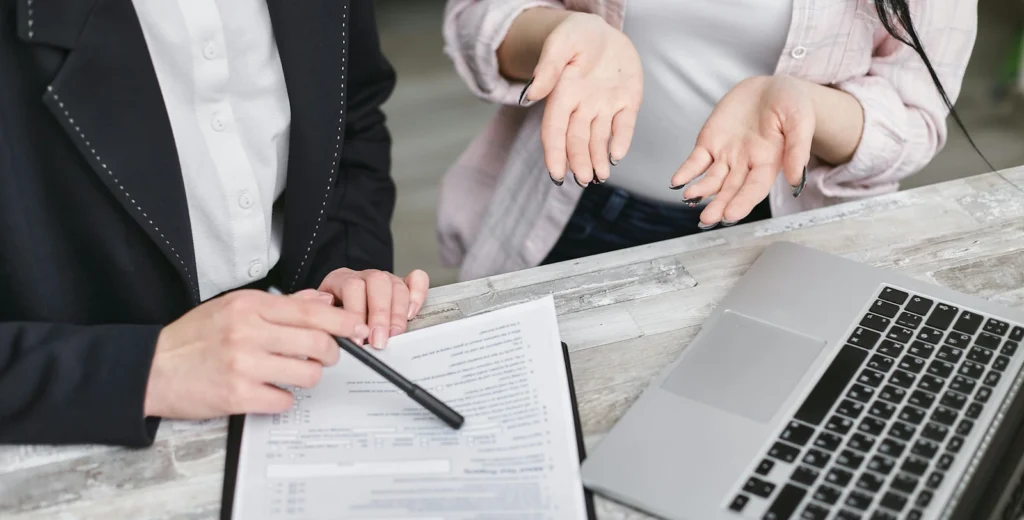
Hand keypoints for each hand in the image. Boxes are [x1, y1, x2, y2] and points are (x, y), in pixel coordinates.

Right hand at [144, 290, 368, 418]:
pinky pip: (284, 400)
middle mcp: (248, 332)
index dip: (342, 321)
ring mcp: (243, 365)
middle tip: (323, 356)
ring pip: (307, 374)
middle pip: (317, 343)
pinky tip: (269, 391)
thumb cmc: (194, 337)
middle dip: (330, 353)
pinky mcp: (237, 396)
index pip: (310, 311)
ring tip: (292, 374)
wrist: (150, 368)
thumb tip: (322, 301)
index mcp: (249, 306)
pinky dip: (283, 398)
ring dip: (308, 377)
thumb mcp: (233, 307)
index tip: (356, 328)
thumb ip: (280, 305)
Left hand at [317, 268, 429, 349]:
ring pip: (397, 285)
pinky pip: (417, 279)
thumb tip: (336, 335)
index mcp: (341, 279)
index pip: (352, 287)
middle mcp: (365, 276)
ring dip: (397, 313)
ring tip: (394, 335)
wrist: (338, 302)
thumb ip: (327, 321)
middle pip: (377, 284)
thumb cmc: (331, 314)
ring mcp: (386, 278)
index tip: (357, 339)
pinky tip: (412, 313)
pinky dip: (418, 295)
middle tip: (379, 341)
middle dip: (380, 315)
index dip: (356, 314)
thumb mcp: (322, 316)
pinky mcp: (403, 283)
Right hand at [521, 12, 642, 186]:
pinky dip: (621, 141)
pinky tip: (617, 156)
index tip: (556, 174)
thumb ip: (548, 68)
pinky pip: (624, 125)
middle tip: (584, 180)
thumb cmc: (576, 35)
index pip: (555, 130)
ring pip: (599, 139)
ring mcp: (605, 106)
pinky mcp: (628, 102)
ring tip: (599, 177)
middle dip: (579, 162)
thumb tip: (530, 95)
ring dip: (598, 160)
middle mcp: (582, 106)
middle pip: (577, 140)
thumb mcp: (561, 44)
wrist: (604, 30)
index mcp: (563, 94)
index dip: (555, 153)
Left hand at [671, 76, 814, 226]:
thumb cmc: (791, 104)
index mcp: (769, 162)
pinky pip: (695, 161)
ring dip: (701, 191)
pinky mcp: (710, 143)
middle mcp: (746, 164)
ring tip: (690, 197)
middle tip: (707, 219)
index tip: (731, 215)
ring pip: (711, 179)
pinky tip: (677, 182)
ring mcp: (726, 155)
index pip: (755, 188)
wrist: (771, 87)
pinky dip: (686, 172)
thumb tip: (795, 180)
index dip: (743, 202)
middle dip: (719, 205)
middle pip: (730, 190)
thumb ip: (798, 149)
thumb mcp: (800, 120)